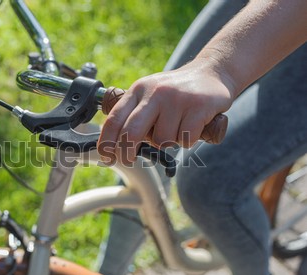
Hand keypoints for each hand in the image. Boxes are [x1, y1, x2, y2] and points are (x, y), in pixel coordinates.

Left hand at [97, 59, 234, 164]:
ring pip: (162, 141)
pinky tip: (193, 126)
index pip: (114, 119)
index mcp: (138, 90)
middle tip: (128, 160)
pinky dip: (189, 140)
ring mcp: (177, 98)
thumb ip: (134, 116)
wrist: (212, 73)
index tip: (105, 158)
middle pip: (131, 133)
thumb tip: (116, 147)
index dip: (106, 142)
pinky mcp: (198, 106)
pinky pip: (185, 139)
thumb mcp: (149, 95)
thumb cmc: (174, 92)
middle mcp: (155, 92)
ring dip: (169, 142)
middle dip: (126, 153)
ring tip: (177, 128)